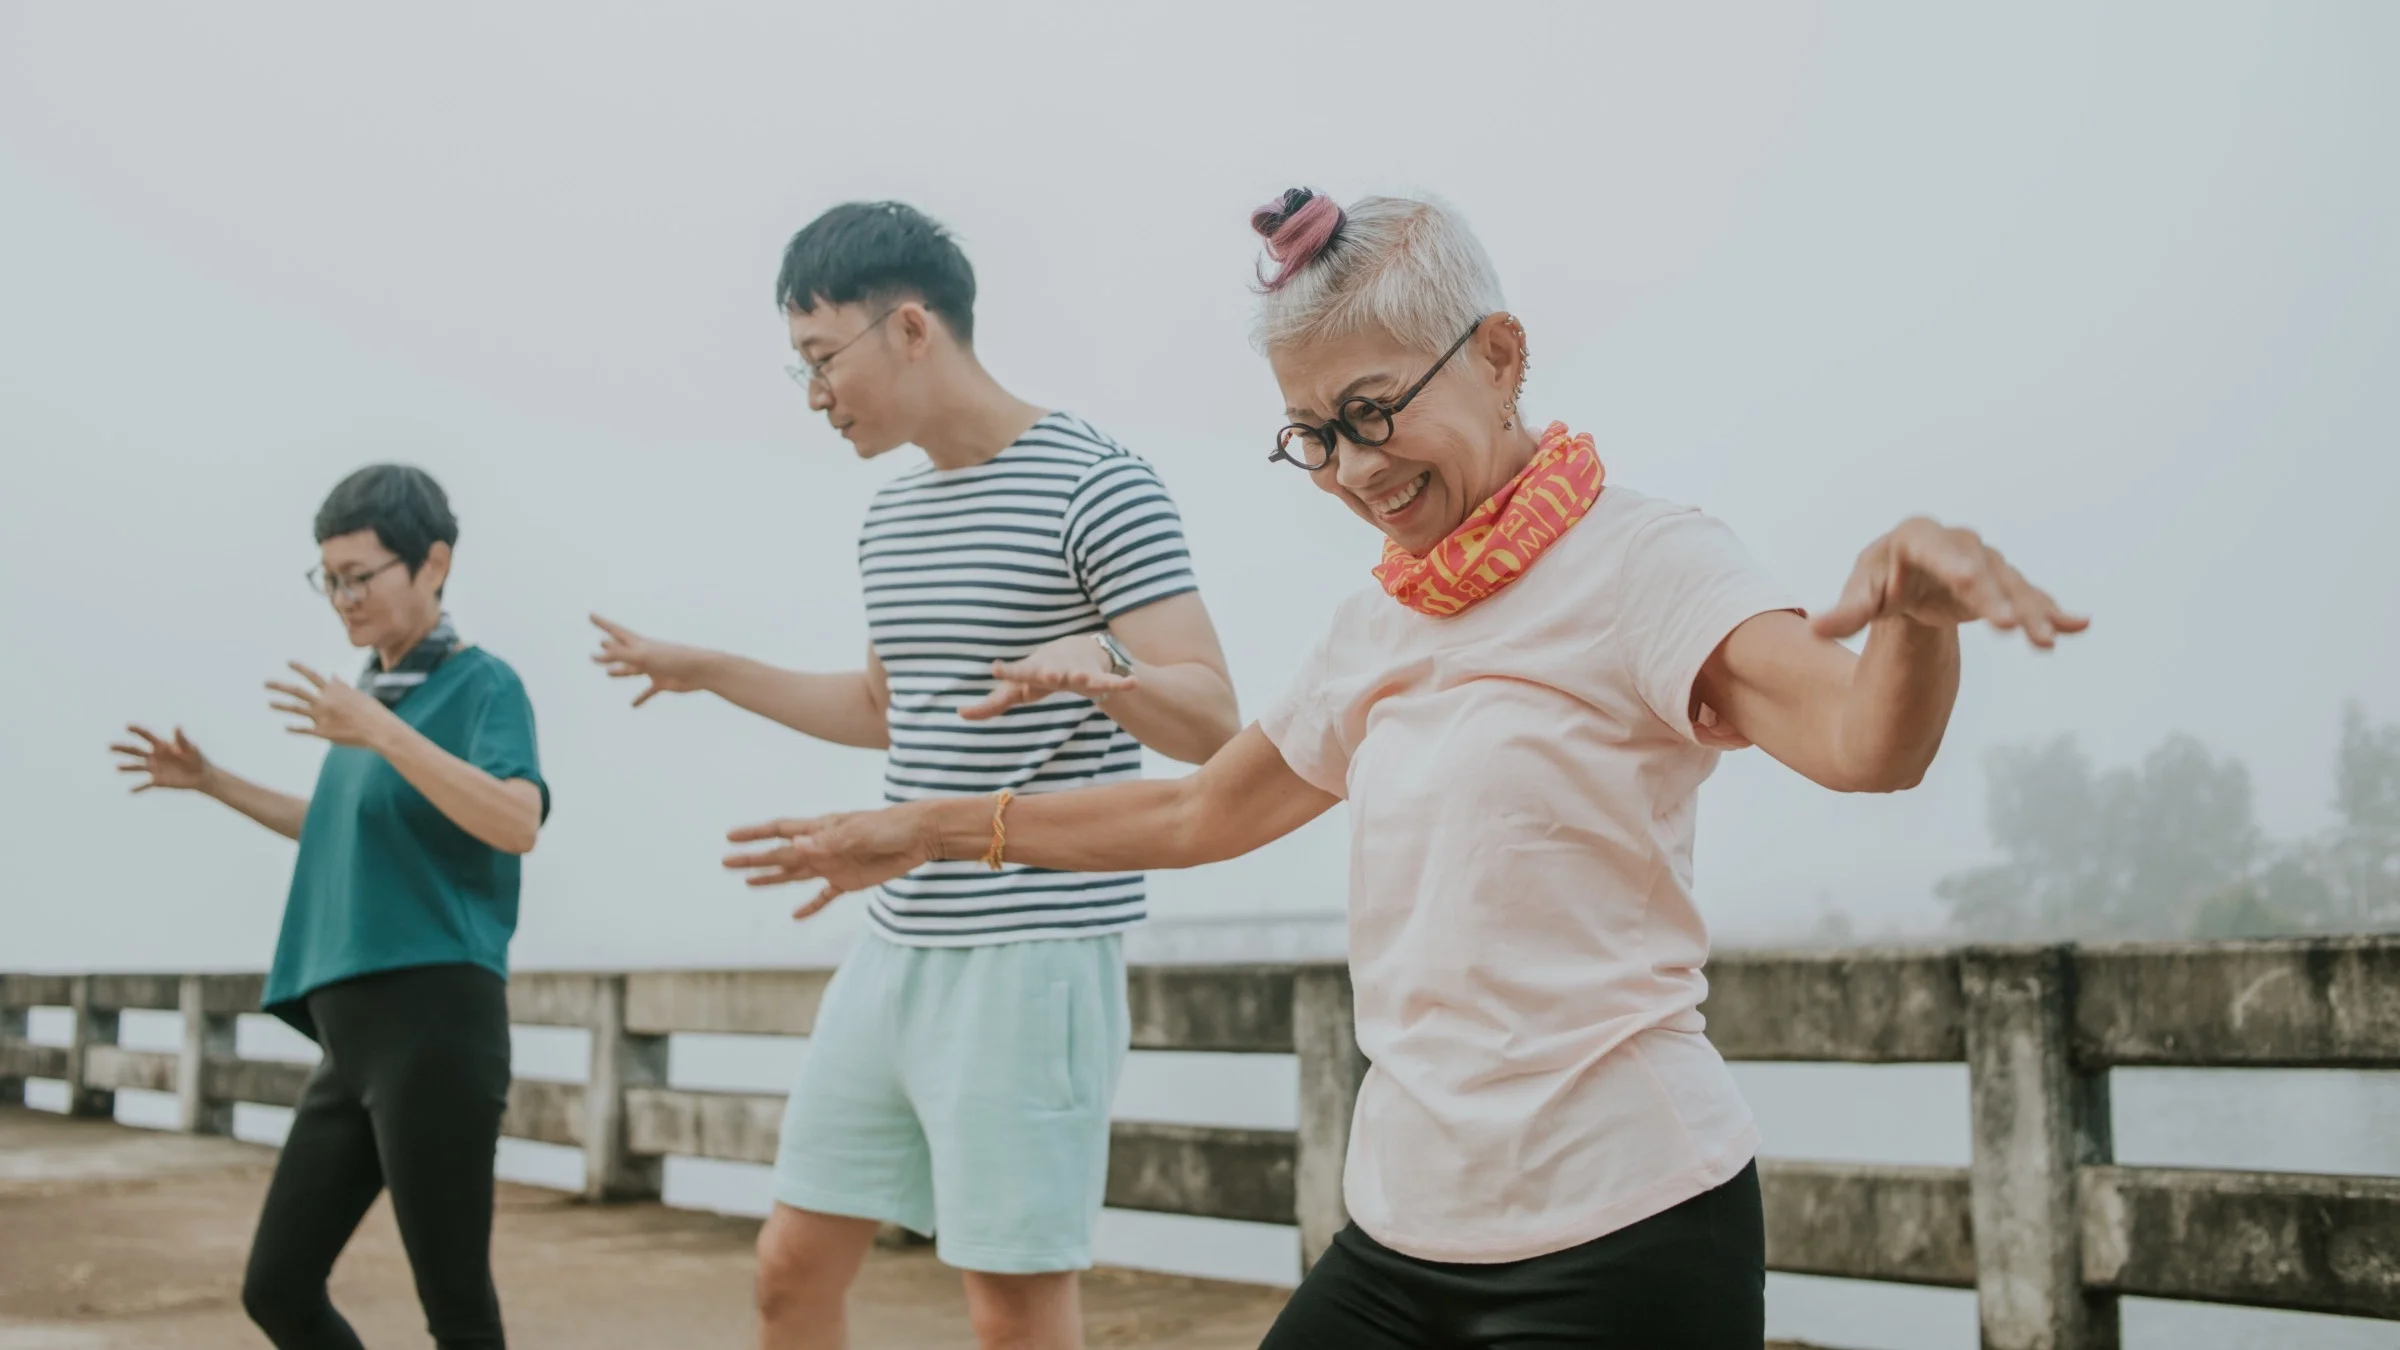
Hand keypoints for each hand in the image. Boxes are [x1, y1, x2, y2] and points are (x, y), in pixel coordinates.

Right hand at [111, 724, 211, 792]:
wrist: (201, 776)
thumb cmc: (197, 759)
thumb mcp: (190, 749)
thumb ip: (182, 740)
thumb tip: (177, 726)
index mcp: (162, 745)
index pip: (147, 736)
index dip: (138, 730)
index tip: (128, 726)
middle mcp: (154, 756)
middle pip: (135, 751)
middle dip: (123, 748)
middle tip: (110, 746)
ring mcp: (154, 768)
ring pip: (137, 767)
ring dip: (127, 767)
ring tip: (118, 767)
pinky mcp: (157, 781)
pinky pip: (145, 785)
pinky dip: (138, 788)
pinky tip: (130, 790)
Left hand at [269, 663, 397, 748]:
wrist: (377, 729)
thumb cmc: (371, 710)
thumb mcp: (356, 694)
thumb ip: (341, 687)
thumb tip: (331, 677)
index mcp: (333, 690)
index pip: (312, 676)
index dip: (299, 668)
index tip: (288, 663)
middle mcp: (323, 701)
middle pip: (296, 691)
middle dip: (279, 686)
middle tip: (266, 683)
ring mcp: (320, 717)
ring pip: (295, 709)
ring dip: (281, 705)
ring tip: (270, 703)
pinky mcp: (321, 732)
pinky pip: (304, 729)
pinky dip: (294, 728)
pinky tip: (287, 727)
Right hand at [591, 614, 713, 707]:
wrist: (700, 671)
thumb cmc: (673, 659)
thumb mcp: (643, 656)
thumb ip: (621, 653)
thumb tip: (601, 644)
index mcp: (639, 644)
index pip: (615, 631)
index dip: (602, 623)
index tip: (590, 615)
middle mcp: (644, 654)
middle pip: (621, 652)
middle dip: (608, 651)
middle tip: (595, 651)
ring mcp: (653, 668)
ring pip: (631, 670)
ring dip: (620, 671)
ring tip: (608, 673)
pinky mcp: (662, 682)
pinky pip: (648, 691)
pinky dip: (640, 697)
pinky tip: (633, 705)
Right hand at [723, 805, 936, 919]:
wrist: (921, 836)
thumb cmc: (890, 827)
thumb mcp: (859, 832)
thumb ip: (828, 841)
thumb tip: (795, 847)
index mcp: (821, 829)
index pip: (781, 831)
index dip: (755, 835)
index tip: (731, 838)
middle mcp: (822, 847)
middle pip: (780, 855)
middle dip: (754, 859)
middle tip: (726, 862)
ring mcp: (834, 864)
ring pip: (795, 874)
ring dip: (772, 879)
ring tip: (748, 883)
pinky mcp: (849, 881)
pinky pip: (824, 896)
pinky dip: (811, 906)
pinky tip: (796, 916)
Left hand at [959, 633, 1135, 720]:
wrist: (1077, 649)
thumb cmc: (1041, 672)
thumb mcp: (1017, 688)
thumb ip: (991, 703)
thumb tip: (960, 713)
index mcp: (1034, 672)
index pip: (1018, 673)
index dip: (1007, 671)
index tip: (995, 667)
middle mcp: (1055, 669)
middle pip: (1051, 673)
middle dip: (1050, 674)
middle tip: (1047, 674)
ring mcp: (1077, 672)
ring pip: (1081, 675)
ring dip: (1083, 676)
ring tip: (1086, 678)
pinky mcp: (1097, 677)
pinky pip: (1110, 681)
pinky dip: (1121, 682)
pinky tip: (1133, 682)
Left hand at [1812, 518, 2087, 649]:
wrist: (1908, 583)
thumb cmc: (1878, 585)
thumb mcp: (1862, 597)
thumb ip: (1846, 613)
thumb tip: (1814, 629)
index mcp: (1914, 538)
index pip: (1934, 547)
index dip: (1953, 563)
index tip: (1969, 580)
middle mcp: (1956, 544)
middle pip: (1980, 568)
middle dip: (1996, 595)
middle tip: (2010, 626)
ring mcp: (1985, 563)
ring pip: (2011, 586)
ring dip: (2030, 612)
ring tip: (2046, 642)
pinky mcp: (2004, 585)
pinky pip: (2030, 597)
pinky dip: (2052, 612)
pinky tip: (2078, 627)